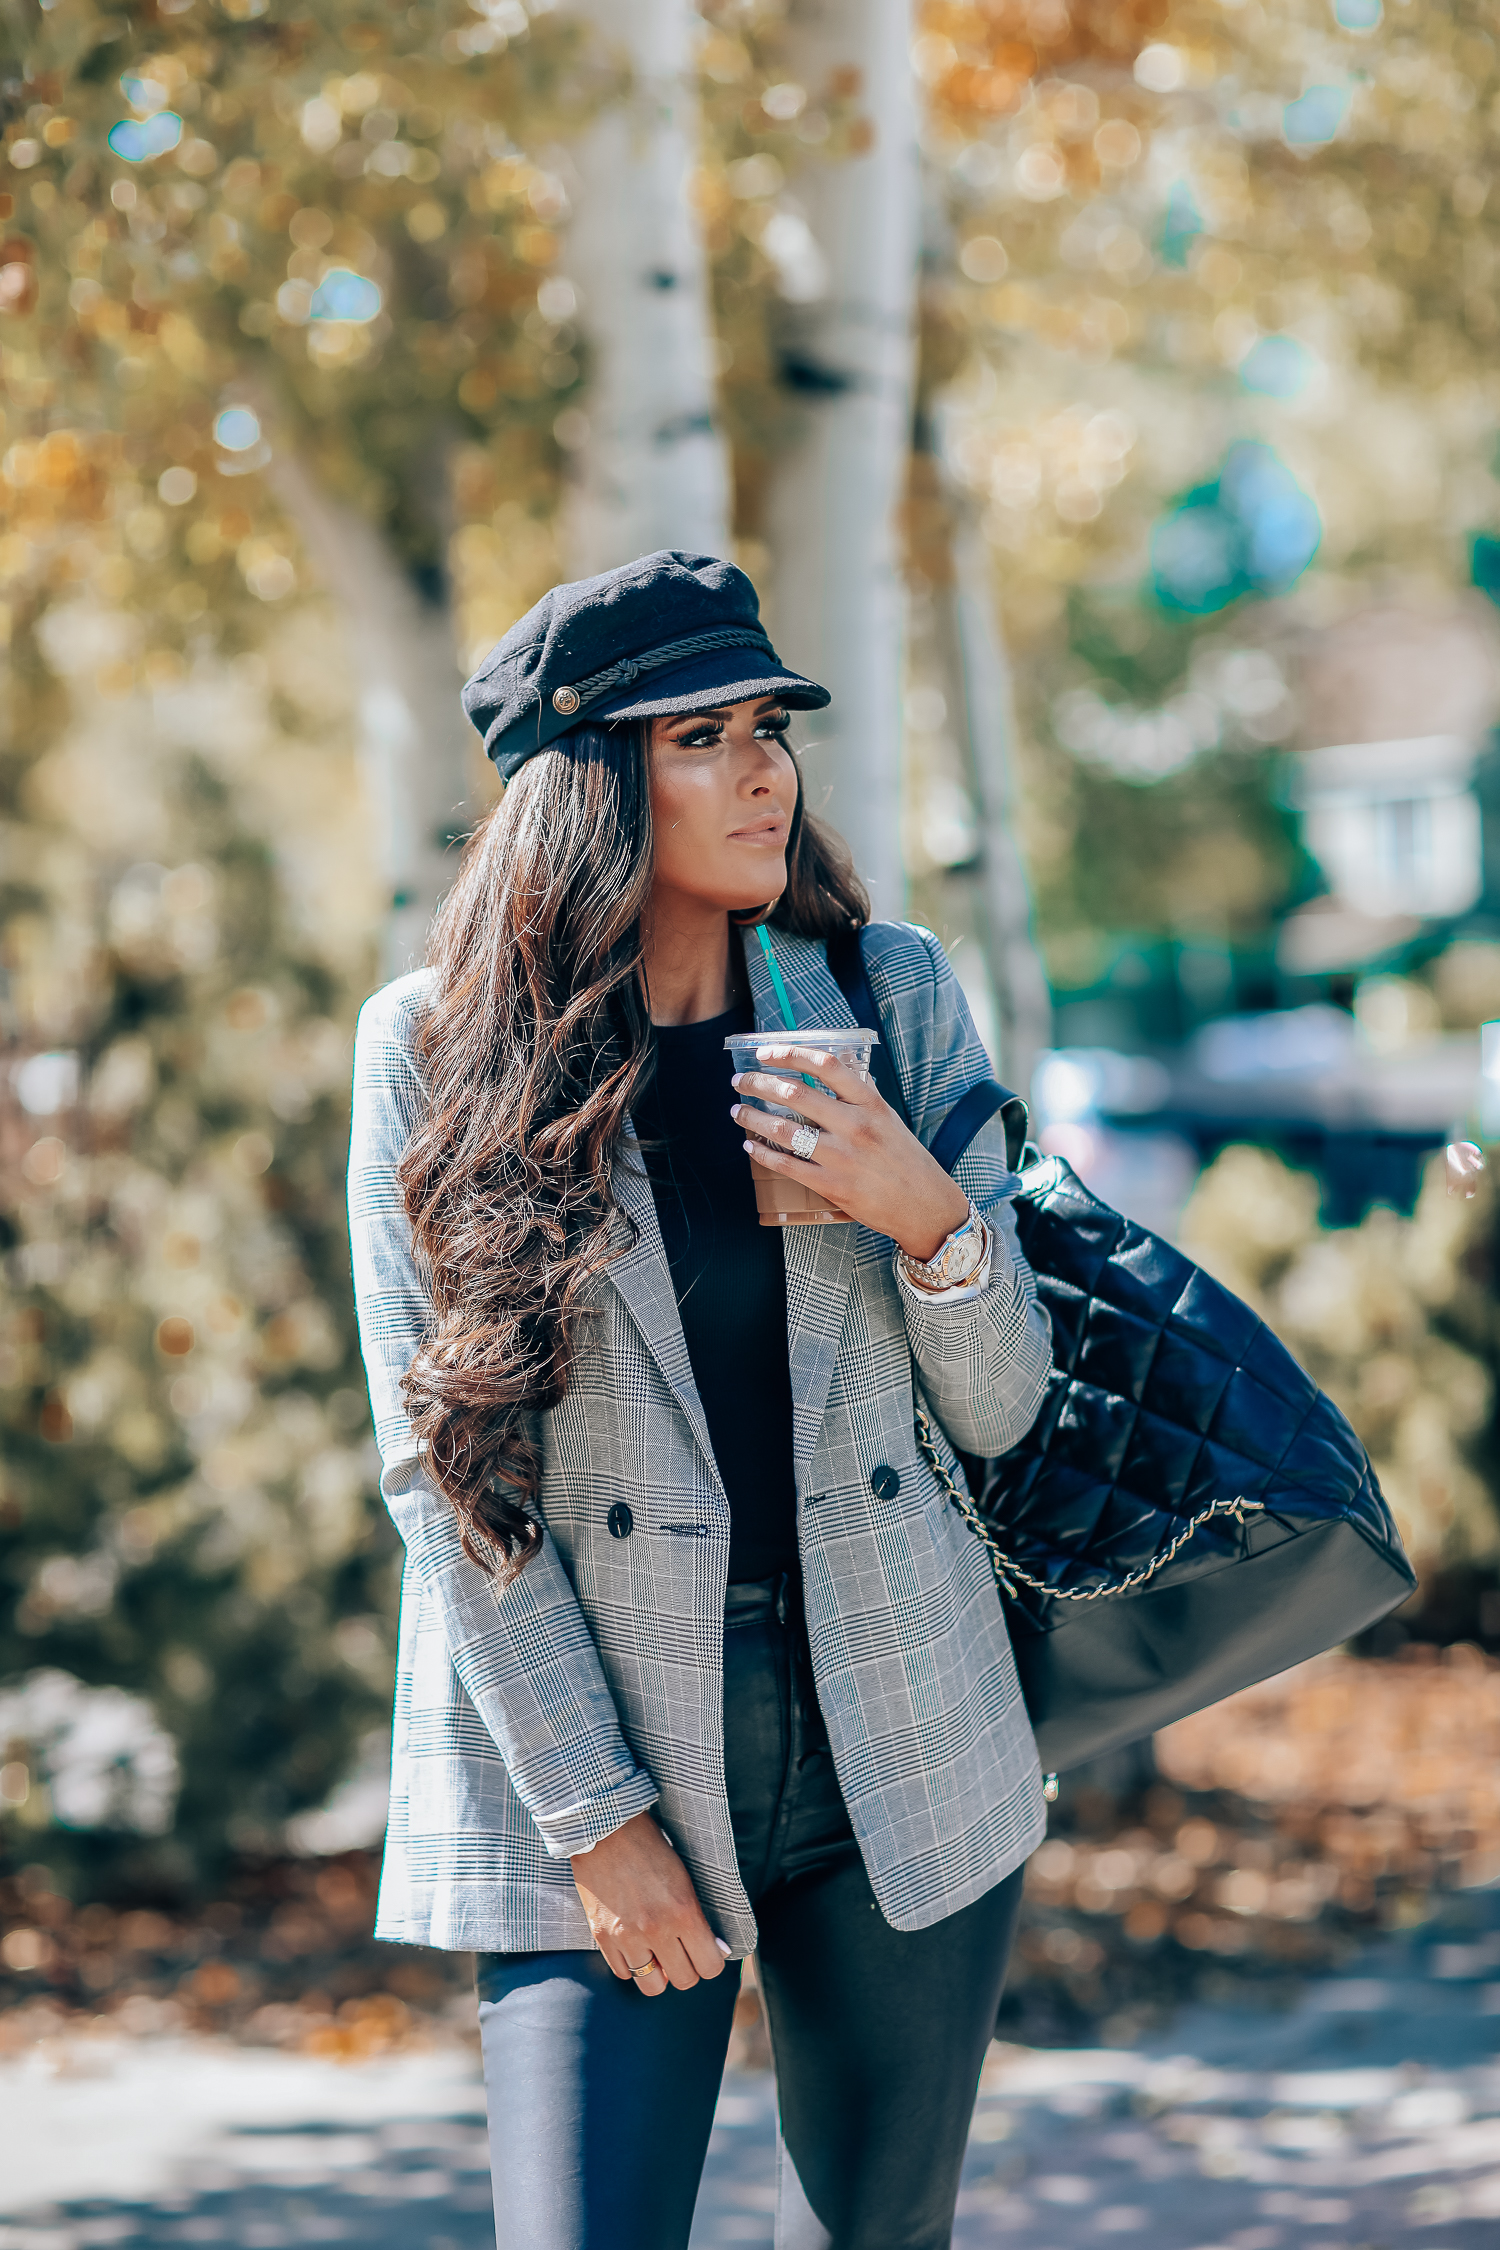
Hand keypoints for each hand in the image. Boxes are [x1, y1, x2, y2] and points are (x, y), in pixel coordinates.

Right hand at [571, 1811, 730, 1995]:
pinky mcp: (601, 1937)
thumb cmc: (651, 1847)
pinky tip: (634, 1944)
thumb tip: (718, 1951)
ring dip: (658, 1972)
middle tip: (682, 1952)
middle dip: (687, 1969)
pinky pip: (623, 1973)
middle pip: (684, 1980)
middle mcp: (656, 1930)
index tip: (706, 1953)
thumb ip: (700, 1918)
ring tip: (657, 1952)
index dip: (711, 1962)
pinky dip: (632, 1964)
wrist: (605, 1830)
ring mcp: (626, 1937)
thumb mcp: (684, 1878)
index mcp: (683, 1912)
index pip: (710, 1966)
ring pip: (652, 1986)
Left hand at [731, 1043, 970, 1261]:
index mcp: (870, 1103)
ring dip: (753, 1117)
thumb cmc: (905, 1158)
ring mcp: (842, 1157)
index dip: (790, 1053)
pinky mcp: (832, 1185)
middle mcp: (855, 1125)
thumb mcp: (888, 1117)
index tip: (765, 1051)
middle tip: (740, 1080)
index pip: (825, 1066)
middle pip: (795, 1094)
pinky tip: (750, 1146)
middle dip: (759, 1083)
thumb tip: (839, 1059)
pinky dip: (763, 1153)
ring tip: (738, 1111)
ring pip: (784, 1129)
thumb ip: (861, 1090)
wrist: (924, 1205)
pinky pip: (787, 1165)